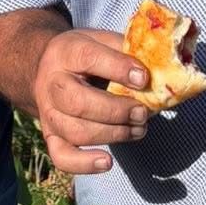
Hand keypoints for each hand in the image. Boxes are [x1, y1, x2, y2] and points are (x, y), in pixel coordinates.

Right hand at [32, 27, 149, 175]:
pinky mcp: (50, 135)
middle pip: (79, 103)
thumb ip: (127, 50)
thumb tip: (160, 69)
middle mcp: (52, 84)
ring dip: (113, 135)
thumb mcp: (100, 39)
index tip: (144, 78)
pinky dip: (84, 164)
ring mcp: (48, 112)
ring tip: (139, 129)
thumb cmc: (83, 54)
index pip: (89, 58)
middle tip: (142, 112)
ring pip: (76, 132)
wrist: (45, 67)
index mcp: (66, 52)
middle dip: (116, 111)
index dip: (118, 69)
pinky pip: (62, 156)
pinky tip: (107, 161)